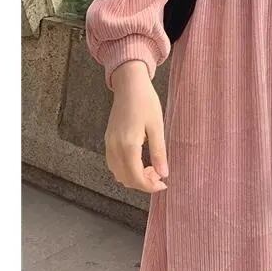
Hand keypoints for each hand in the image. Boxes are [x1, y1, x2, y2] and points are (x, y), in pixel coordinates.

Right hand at [104, 60, 168, 193]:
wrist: (129, 84)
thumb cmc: (146, 102)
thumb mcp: (157, 126)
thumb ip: (158, 152)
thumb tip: (164, 174)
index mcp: (128, 145)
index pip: (136, 178)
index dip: (150, 186)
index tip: (163, 184)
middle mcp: (114, 147)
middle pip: (125, 179)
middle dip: (143, 183)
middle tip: (159, 174)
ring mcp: (109, 144)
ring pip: (118, 173)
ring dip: (134, 176)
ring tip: (151, 166)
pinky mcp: (108, 139)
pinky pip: (113, 163)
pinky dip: (126, 168)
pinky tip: (140, 160)